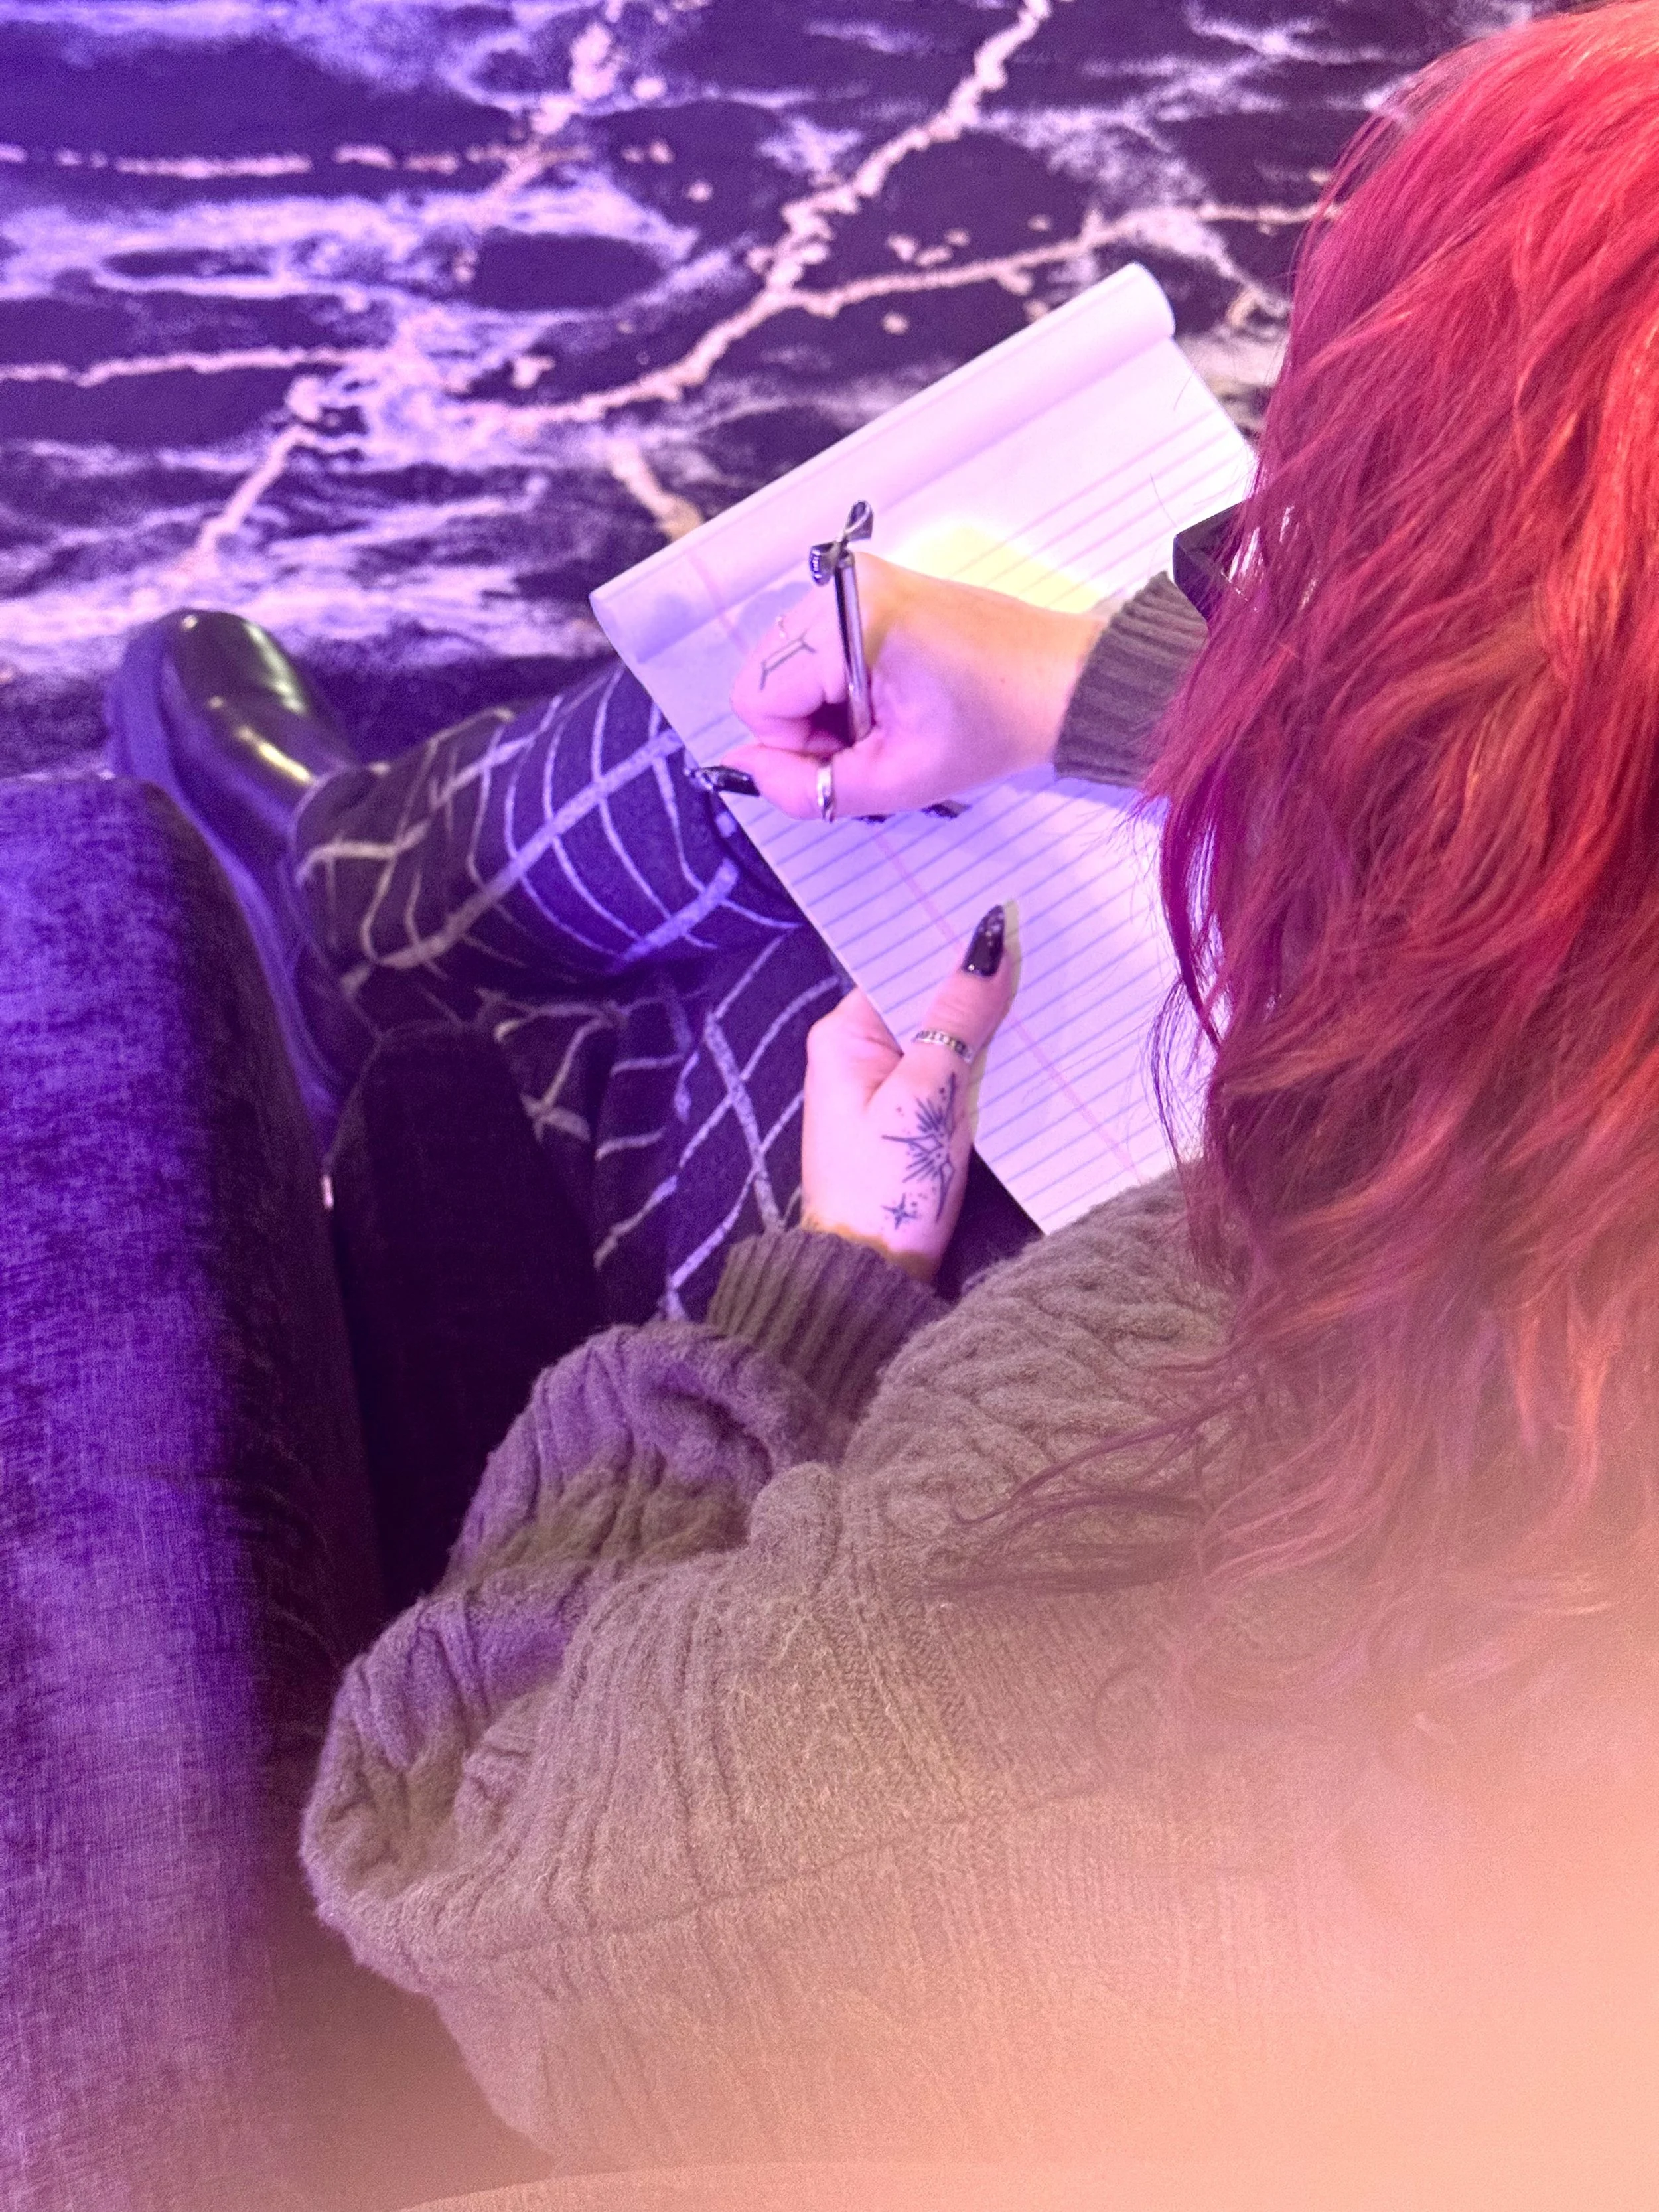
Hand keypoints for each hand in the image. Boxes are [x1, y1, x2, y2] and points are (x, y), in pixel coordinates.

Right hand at [725, 555, 1103, 818]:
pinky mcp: (869, 584)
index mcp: (852, 621)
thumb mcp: (896, 781)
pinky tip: (890, 694)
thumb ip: (805, 787)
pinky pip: (813, 645)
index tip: (858, 752)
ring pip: (785, 664)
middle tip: (879, 737)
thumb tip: (739, 770)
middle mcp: (845, 584)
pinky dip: (839, 682)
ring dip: (825, 706)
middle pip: (764, 676)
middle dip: (809, 723)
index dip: (797, 746)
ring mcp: (856, 577)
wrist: (1062, 683)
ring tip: (890, 715)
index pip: (757, 698)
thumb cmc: (996, 726)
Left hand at [799, 905, 1014, 1281]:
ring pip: (949, 1035)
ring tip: (1054, 983)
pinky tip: (1035, 1046)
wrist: (870, 1278)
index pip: (903, 964)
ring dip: (993, 1022)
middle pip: (928, 997)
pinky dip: (989, 1063)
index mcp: (845, 1034)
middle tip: (1046, 942)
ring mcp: (890, 1087)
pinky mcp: (916, 1119)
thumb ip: (958, 1018)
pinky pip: (957, 1073)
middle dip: (981, 979)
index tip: (1009, 909)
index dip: (954, 940)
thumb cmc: (886, 1188)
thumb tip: (989, 943)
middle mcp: (861, 1052)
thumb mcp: (926, 1094)